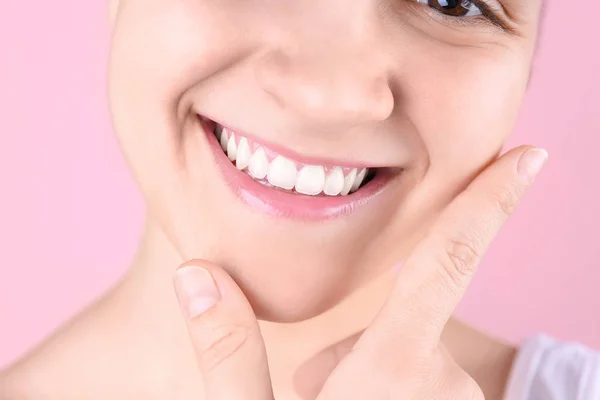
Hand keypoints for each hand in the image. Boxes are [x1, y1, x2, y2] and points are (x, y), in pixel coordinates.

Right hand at [173, 146, 547, 398]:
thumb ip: (227, 355)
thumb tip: (197, 274)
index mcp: (390, 373)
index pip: (446, 262)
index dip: (489, 203)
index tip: (532, 156)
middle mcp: (442, 388)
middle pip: (399, 329)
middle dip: (355, 351)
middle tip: (313, 398)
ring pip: (411, 364)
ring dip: (374, 380)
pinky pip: (427, 394)